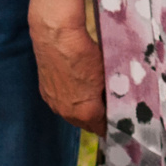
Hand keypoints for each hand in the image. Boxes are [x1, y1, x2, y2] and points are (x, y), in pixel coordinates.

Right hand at [30, 0, 107, 135]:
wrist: (56, 36)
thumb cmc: (85, 55)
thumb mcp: (107, 76)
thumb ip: (112, 96)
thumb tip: (119, 103)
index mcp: (86, 113)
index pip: (104, 129)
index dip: (113, 124)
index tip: (121, 118)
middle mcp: (66, 113)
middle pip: (87, 125)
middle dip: (98, 118)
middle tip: (109, 106)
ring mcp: (53, 103)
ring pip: (72, 115)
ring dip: (83, 110)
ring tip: (93, 96)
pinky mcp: (44, 92)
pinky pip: (61, 104)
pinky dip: (70, 101)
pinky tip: (76, 88)